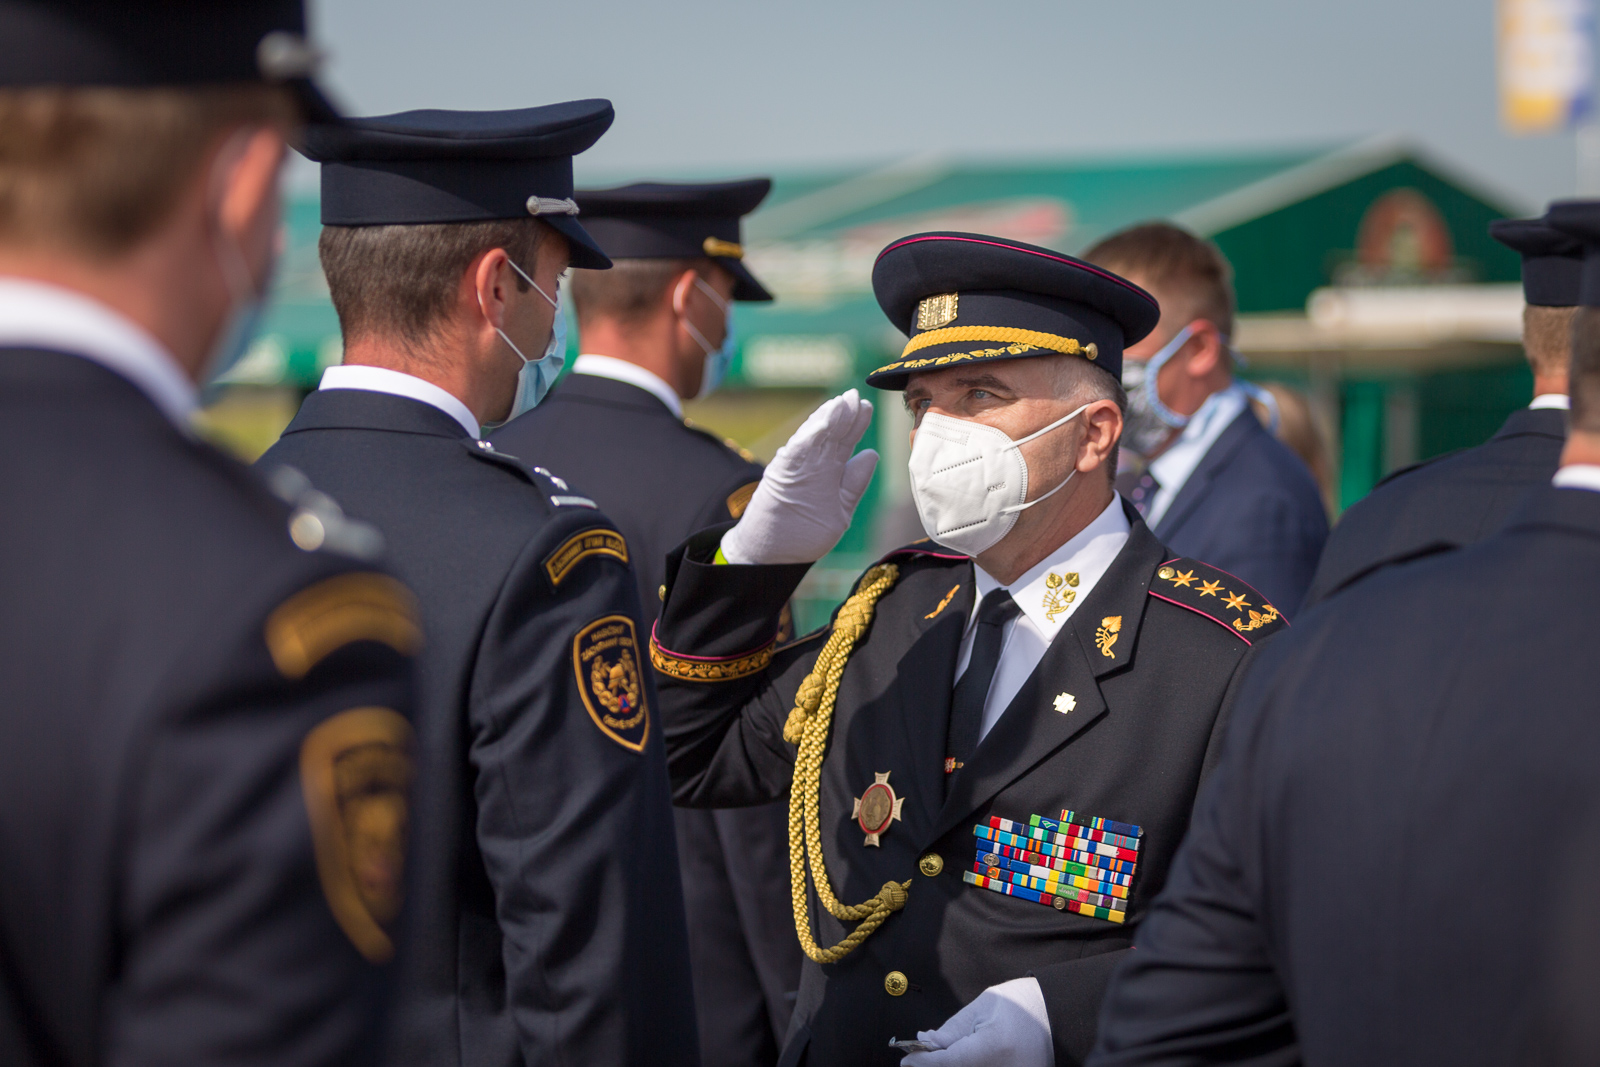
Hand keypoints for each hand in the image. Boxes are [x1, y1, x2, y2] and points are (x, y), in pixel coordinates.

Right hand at [719, 389, 877, 564]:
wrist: (768, 553)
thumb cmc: (802, 532)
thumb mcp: (839, 509)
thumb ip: (854, 483)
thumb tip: (872, 454)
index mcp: (826, 473)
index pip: (843, 443)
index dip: (855, 424)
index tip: (866, 406)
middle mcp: (811, 468)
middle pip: (831, 437)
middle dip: (844, 416)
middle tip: (855, 396)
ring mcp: (796, 472)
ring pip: (814, 441)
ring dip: (827, 421)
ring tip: (840, 403)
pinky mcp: (781, 478)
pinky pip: (796, 455)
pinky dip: (808, 439)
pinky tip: (820, 424)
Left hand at [901, 977, 1052, 1066]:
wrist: (1059, 1014)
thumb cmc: (1021, 1004)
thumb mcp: (983, 1007)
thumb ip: (953, 1029)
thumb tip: (925, 1042)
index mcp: (993, 1047)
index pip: (947, 1063)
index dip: (923, 1062)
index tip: (907, 1060)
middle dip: (936, 1066)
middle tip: (920, 1057)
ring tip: (944, 1055)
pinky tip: (964, 1060)